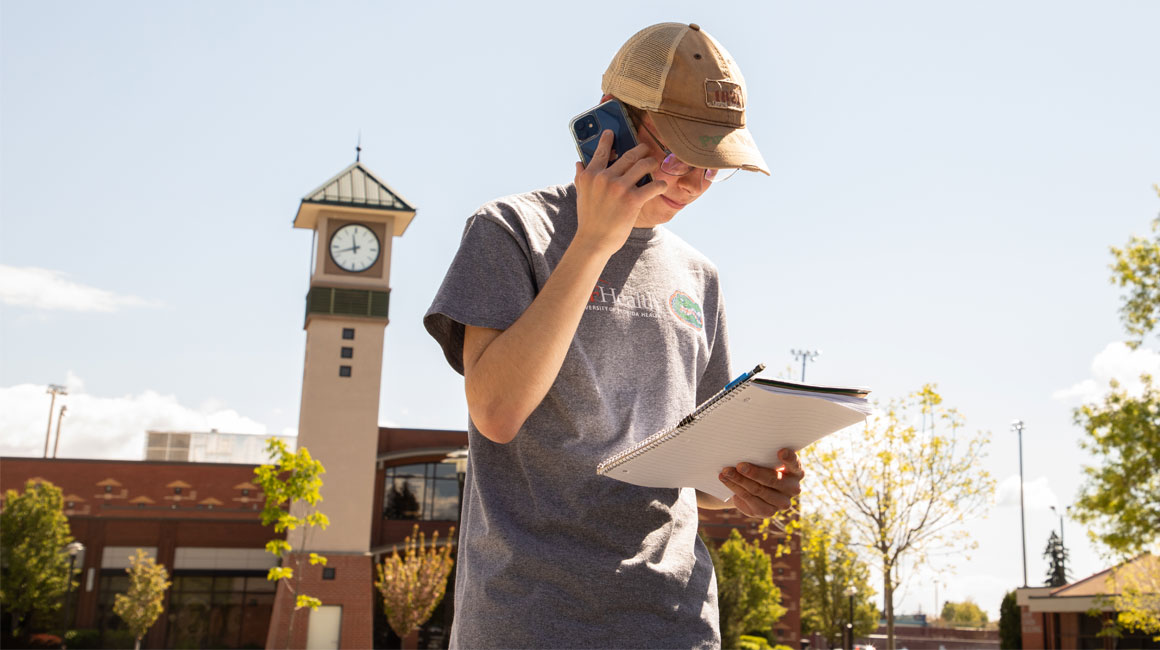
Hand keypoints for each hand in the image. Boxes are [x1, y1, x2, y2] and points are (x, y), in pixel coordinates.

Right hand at [572, 129, 666, 257]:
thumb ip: (581, 177)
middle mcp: (604, 178)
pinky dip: (660, 185)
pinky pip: (653, 186)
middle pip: (629, 156)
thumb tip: (578, 163)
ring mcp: (619, 188)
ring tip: (654, 164)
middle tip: (646, 149)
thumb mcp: (581, 195)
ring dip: (652, 163)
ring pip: (643, 165)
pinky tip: (661, 185)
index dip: (608, 139)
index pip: (601, 151)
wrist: (593, 241)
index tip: (612, 132)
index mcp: (590, 175)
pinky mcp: (633, 200)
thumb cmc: (589, 219)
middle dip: (641, 150)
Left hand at [718, 448, 803, 517]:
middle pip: (772, 480)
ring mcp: (782, 502)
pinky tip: (726, 481)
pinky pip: (750, 500)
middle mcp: (793, 488)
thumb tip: (744, 447)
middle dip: (754, 472)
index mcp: (796, 471)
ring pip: (758, 490)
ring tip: (725, 472)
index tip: (780, 451)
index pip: (794, 464)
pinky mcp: (768, 512)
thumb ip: (764, 454)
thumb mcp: (767, 458)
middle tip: (739, 465)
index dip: (789, 458)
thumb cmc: (764, 464)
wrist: (758, 484)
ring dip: (739, 480)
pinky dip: (735, 489)